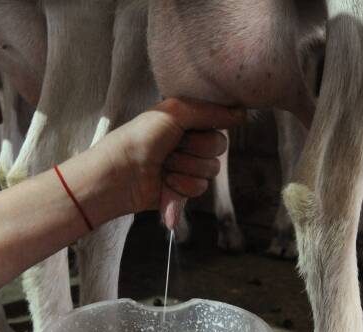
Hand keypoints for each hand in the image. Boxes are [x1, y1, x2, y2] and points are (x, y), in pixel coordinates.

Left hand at [96, 98, 245, 227]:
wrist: (121, 173)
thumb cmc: (141, 138)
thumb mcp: (175, 112)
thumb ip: (210, 111)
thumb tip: (242, 113)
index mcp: (186, 120)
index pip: (218, 123)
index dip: (206, 128)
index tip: (189, 129)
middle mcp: (187, 142)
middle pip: (218, 148)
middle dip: (195, 150)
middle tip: (172, 149)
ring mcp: (185, 167)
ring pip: (210, 170)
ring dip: (186, 169)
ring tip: (164, 167)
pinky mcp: (180, 190)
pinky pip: (199, 189)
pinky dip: (182, 188)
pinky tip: (165, 185)